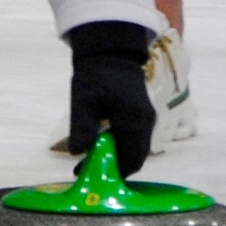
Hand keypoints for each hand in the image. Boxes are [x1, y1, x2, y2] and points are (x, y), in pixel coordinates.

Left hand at [68, 53, 153, 176]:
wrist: (111, 50)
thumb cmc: (96, 74)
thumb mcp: (83, 100)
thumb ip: (82, 128)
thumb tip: (77, 154)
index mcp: (134, 121)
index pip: (131, 160)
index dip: (114, 173)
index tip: (90, 175)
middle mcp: (146, 122)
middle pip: (136, 158)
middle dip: (115, 167)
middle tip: (89, 168)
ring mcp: (147, 118)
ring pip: (136, 149)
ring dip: (118, 157)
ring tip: (92, 156)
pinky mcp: (144, 113)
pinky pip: (136, 138)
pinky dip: (123, 146)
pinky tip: (103, 143)